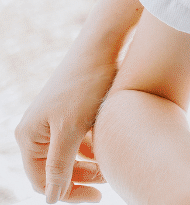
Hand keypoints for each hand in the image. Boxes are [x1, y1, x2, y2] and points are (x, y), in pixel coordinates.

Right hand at [16, 58, 112, 202]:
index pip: (44, 181)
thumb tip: (51, 199)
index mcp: (29, 136)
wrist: (105, 48)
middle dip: (82, 178)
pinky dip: (95, 147)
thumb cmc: (85, 86)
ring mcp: (55, 120)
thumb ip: (60, 166)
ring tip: (113, 164)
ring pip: (72, 156)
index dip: (69, 192)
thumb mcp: (71, 130)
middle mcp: (38, 130)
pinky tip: (112, 147)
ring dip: (91, 164)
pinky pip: (81, 140)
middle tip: (109, 182)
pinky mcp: (73, 112)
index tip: (98, 196)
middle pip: (57, 170)